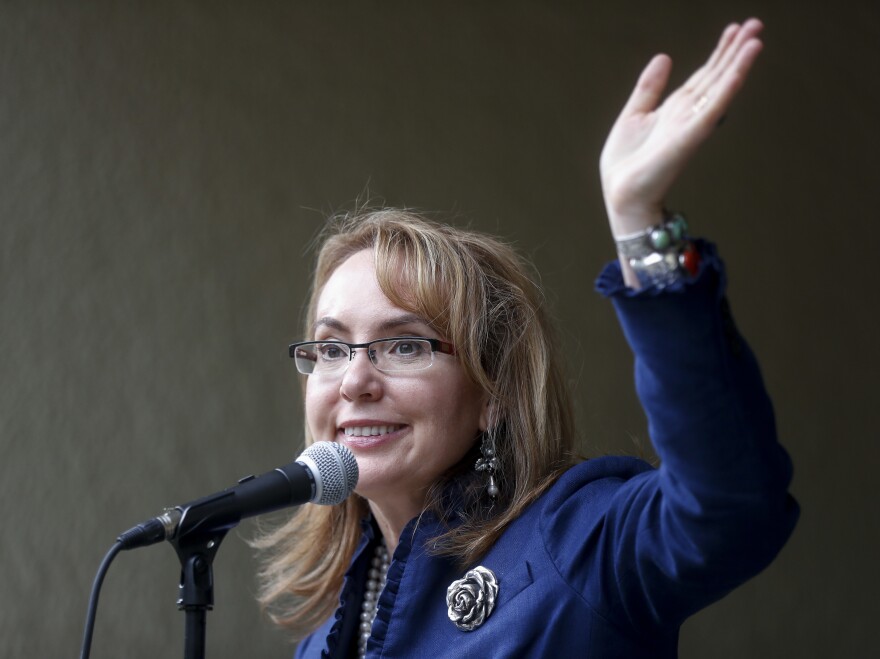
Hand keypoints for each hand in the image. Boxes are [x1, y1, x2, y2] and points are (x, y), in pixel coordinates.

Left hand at [600, 18, 763, 237]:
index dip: (719, 52)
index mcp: (675, 110)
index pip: (703, 76)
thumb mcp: (633, 114)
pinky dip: (726, 90)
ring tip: (756, 40)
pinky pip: (711, 110)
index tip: (735, 29)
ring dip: (738, 65)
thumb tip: (664, 56)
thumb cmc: (626, 164)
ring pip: (719, 89)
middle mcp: (688, 115)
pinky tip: (738, 71)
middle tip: (756, 24)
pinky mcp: (689, 138)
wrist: (621, 194)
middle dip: (735, 51)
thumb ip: (649, 87)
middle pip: (716, 77)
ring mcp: (691, 126)